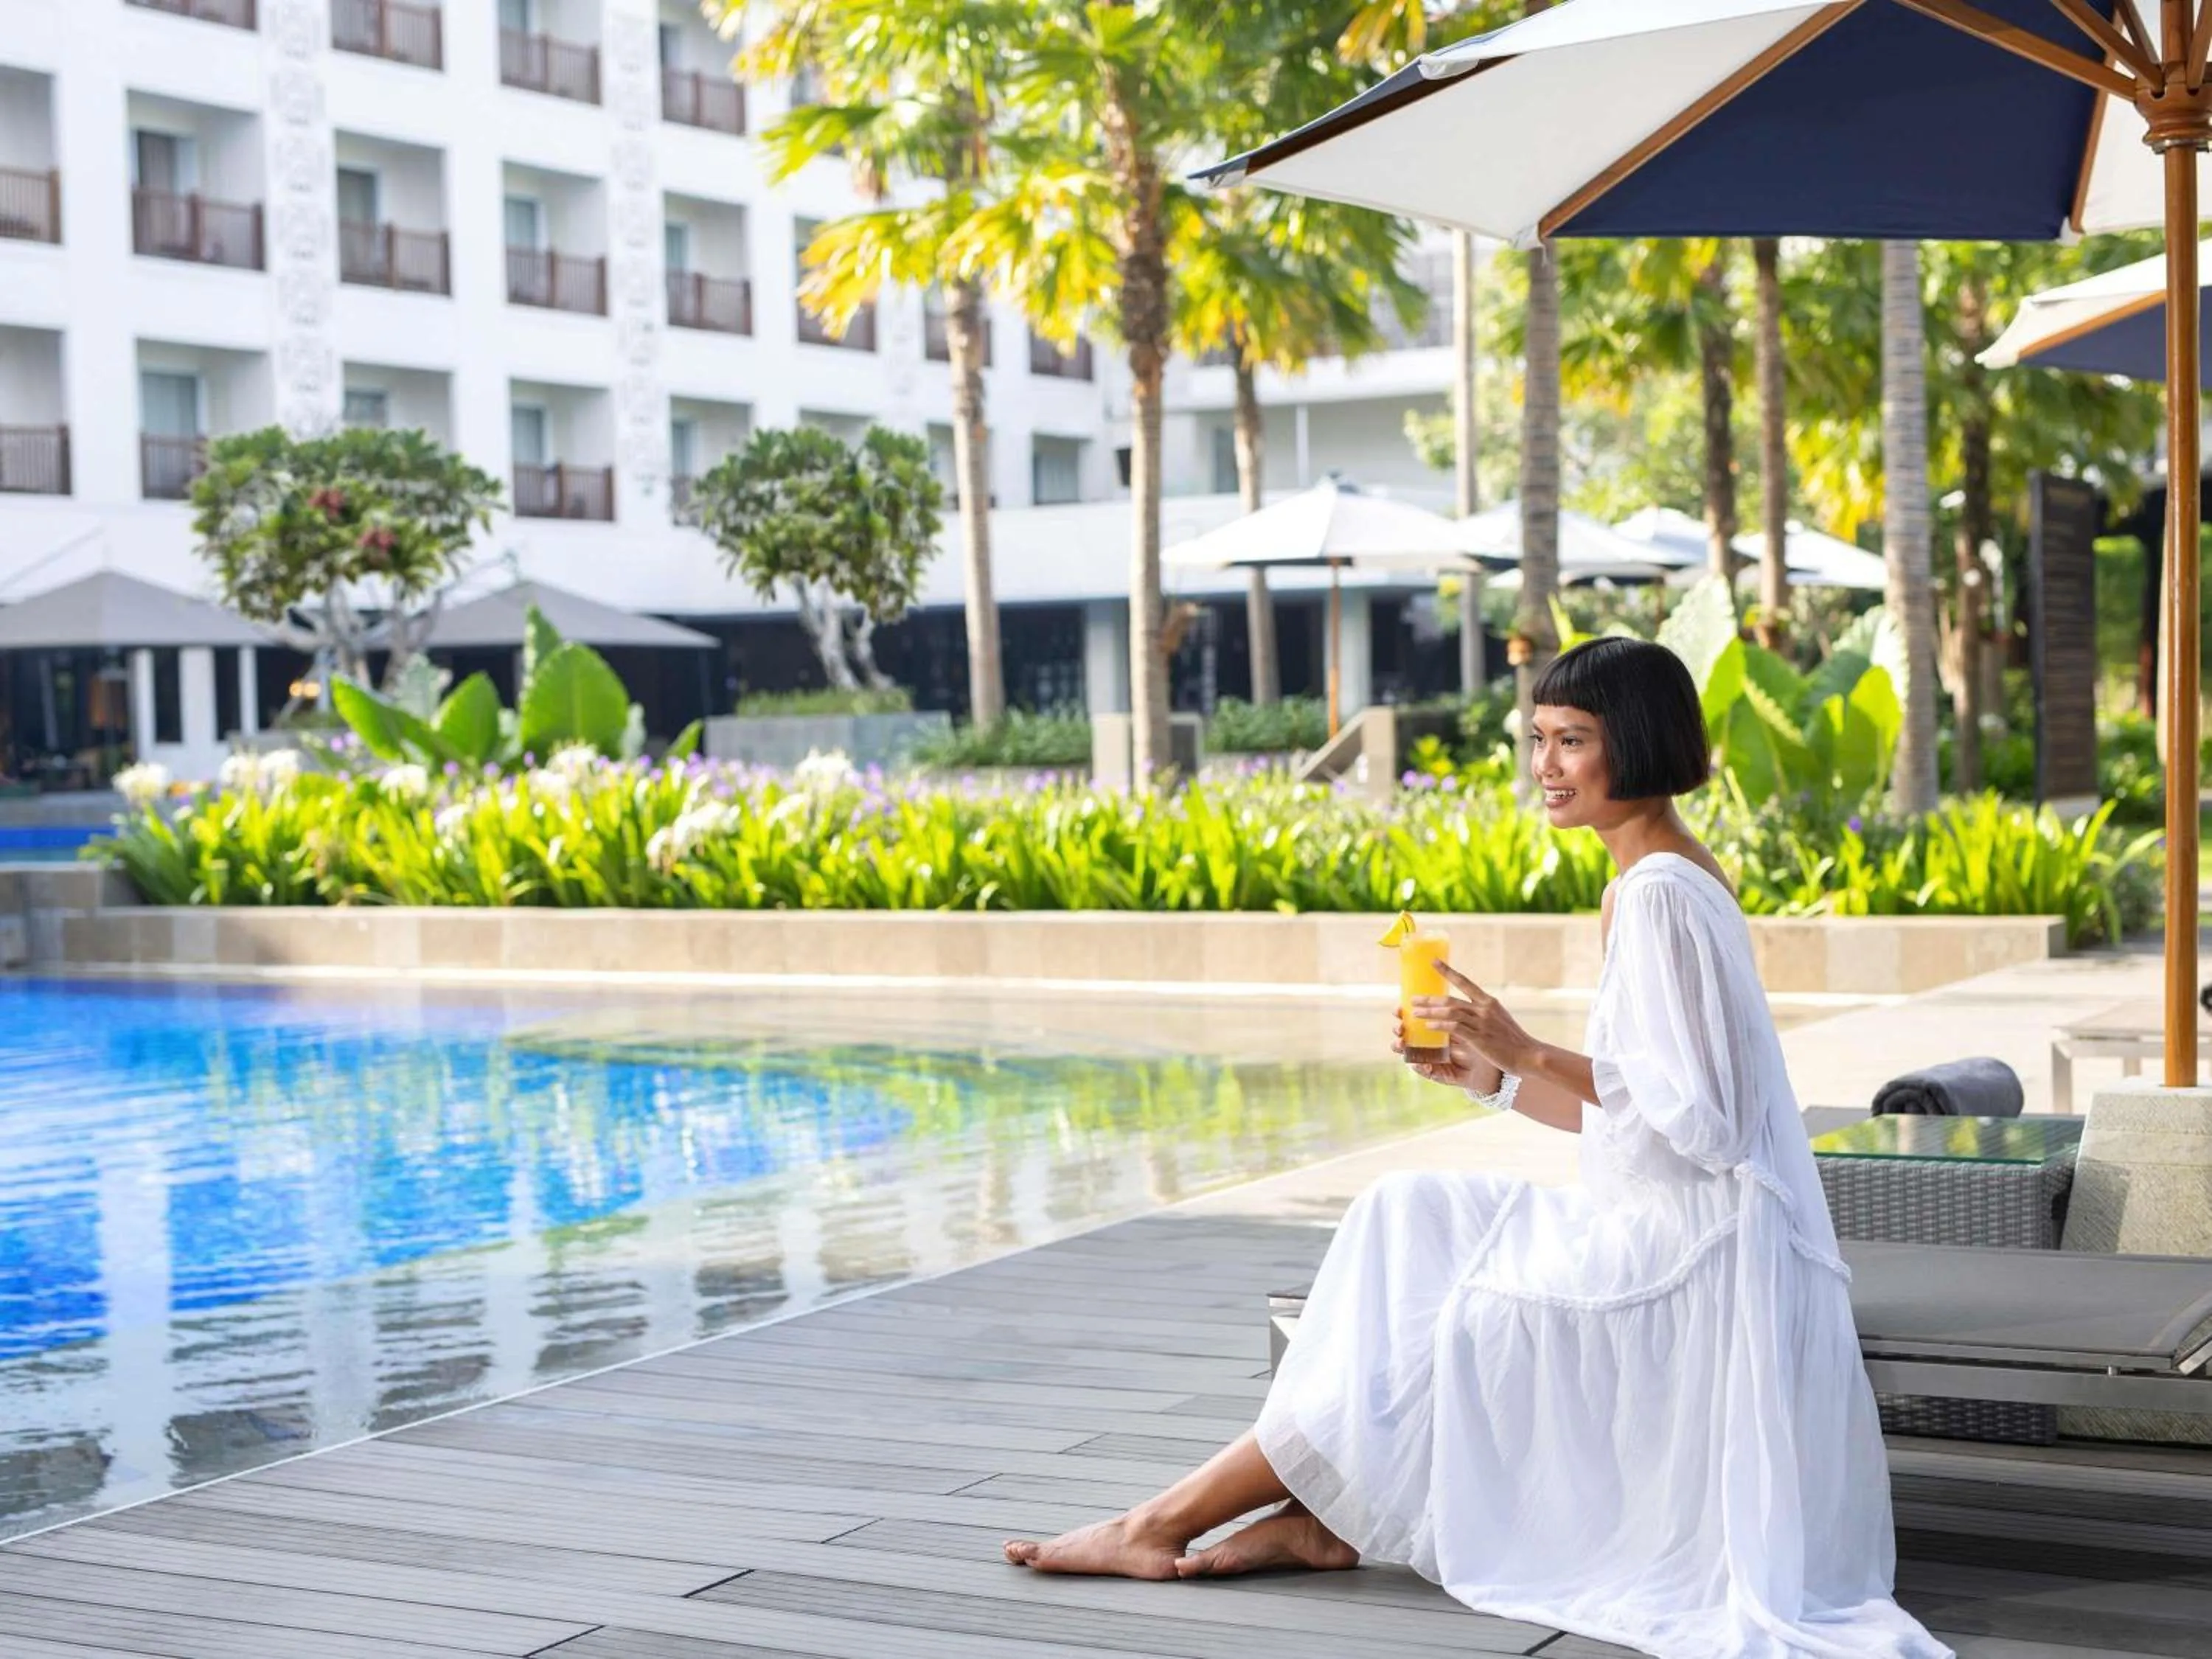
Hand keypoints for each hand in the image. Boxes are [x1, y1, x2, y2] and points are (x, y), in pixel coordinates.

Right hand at [1392, 1014, 1492, 1089]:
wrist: (1491, 1067)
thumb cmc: (1479, 1042)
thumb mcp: (1467, 1024)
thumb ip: (1454, 1011)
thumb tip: (1444, 990)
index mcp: (1432, 1029)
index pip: (1411, 1019)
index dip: (1401, 1014)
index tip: (1398, 1008)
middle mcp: (1428, 1043)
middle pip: (1405, 1035)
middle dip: (1398, 1030)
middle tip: (1399, 1028)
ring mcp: (1430, 1058)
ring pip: (1407, 1053)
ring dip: (1400, 1048)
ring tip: (1401, 1045)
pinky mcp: (1436, 1073)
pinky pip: (1422, 1070)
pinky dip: (1418, 1067)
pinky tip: (1419, 1064)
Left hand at [1410, 963, 1538, 1076]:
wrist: (1529, 1055)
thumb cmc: (1513, 1041)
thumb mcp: (1499, 1020)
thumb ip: (1484, 1013)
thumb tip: (1468, 1011)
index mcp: (1489, 1002)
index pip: (1465, 982)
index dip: (1448, 971)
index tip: (1433, 962)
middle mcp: (1484, 1009)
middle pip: (1451, 1000)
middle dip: (1430, 999)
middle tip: (1413, 999)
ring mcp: (1482, 1023)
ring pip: (1450, 1012)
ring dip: (1430, 1012)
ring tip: (1415, 1013)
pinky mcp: (1479, 1038)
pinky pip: (1455, 1028)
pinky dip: (1440, 1025)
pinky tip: (1429, 1026)